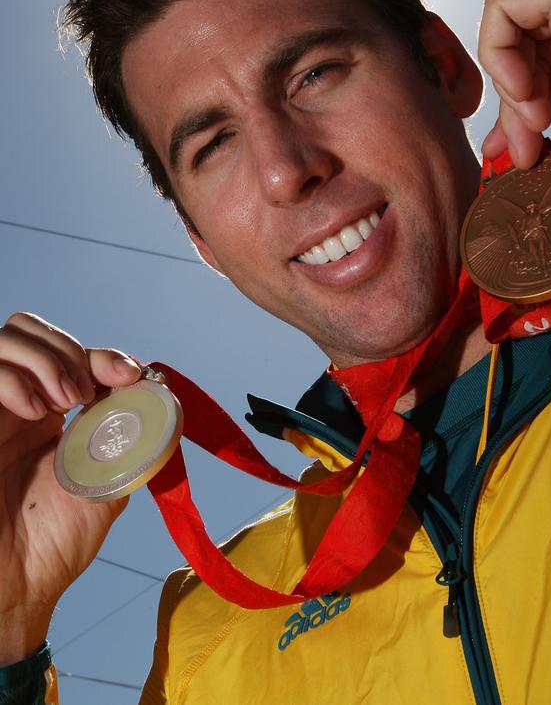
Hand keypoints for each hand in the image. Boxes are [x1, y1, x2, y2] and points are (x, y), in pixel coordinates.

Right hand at [0, 312, 141, 664]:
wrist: (15, 591)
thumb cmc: (55, 546)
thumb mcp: (109, 488)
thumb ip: (132, 446)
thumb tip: (163, 405)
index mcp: (55, 416)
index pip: (74, 355)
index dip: (102, 355)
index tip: (127, 374)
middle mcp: (21, 405)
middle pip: (32, 332)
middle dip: (68, 348)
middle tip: (87, 390)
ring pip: (8, 339)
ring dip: (46, 358)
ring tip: (67, 399)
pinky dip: (16, 379)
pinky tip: (38, 412)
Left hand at [478, 0, 550, 217]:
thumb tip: (539, 164)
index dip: (521, 117)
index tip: (517, 159)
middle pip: (530, 54)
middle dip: (512, 110)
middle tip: (520, 154)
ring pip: (515, 29)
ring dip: (508, 87)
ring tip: (533, 125)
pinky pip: (505, 5)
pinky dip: (495, 51)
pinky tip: (522, 93)